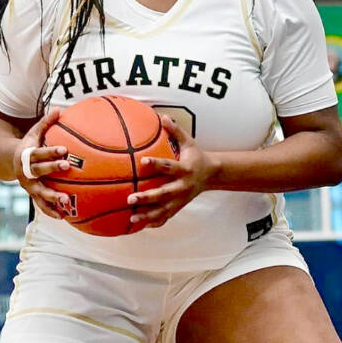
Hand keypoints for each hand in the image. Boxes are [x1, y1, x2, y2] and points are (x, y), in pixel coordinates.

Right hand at [15, 108, 71, 219]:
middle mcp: (26, 171)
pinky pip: (41, 204)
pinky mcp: (32, 194)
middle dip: (52, 169)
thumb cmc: (28, 145)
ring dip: (52, 197)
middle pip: (39, 170)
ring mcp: (28, 184)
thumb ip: (46, 122)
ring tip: (66, 201)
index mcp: (27, 155)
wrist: (9, 162)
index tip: (64, 150)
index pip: (39, 152)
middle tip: (68, 167)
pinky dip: (51, 211)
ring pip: (39, 192)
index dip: (51, 151)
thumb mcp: (34, 133)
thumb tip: (61, 109)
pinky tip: (64, 217)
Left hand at [127, 115, 215, 230]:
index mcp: (184, 169)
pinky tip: (138, 226)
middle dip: (147, 197)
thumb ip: (175, 131)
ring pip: (163, 210)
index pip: (169, 166)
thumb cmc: (195, 156)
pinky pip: (165, 218)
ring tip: (131, 217)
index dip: (157, 163)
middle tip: (130, 198)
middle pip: (163, 194)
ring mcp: (180, 200)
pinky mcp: (178, 207)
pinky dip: (152, 223)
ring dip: (147, 215)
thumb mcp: (189, 142)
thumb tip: (162, 116)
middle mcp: (182, 187)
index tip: (143, 161)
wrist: (211, 175)